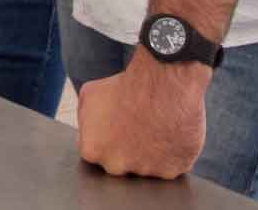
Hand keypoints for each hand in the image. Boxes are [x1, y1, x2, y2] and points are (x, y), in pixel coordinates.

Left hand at [76, 50, 210, 179]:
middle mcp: (117, 166)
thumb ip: (84, 118)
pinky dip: (172, 153)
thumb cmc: (125, 87)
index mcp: (92, 150)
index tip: (116, 124)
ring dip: (149, 151)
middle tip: (135, 125)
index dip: (105, 135)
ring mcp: (145, 171)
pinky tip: (171, 133)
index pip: (95, 150)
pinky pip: (171, 165)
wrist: (161, 86)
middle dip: (125, 147)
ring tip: (155, 125)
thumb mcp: (89, 94)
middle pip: (119, 162)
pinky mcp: (172, 170)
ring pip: (146, 165)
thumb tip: (89, 128)